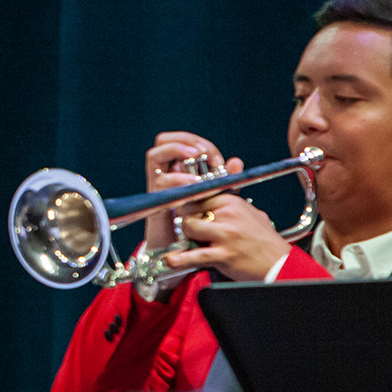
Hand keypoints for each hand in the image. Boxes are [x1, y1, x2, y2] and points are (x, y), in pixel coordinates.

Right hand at [143, 132, 243, 252]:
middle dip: (185, 141)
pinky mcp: (156, 200)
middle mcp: (164, 173)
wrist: (183, 250)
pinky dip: (177, 179)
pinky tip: (194, 185)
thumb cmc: (198, 223)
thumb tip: (236, 161)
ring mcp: (157, 186)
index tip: (216, 159)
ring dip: (178, 152)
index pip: (181, 141)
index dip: (198, 142)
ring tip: (196, 160)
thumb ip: (225, 180)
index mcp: (177, 169)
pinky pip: (160, 182)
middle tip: (203, 153)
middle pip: (163, 140)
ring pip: (155, 155)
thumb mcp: (215, 197)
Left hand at [158, 193, 288, 281]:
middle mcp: (228, 214)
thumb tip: (222, 182)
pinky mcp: (223, 254)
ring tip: (191, 243)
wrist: (279, 263)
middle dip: (185, 221)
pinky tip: (171, 260)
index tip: (185, 211)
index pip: (198, 195)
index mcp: (232, 201)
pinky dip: (180, 259)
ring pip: (189, 228)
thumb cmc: (263, 240)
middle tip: (189, 230)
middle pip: (189, 210)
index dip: (188, 205)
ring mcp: (225, 234)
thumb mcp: (251, 213)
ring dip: (185, 237)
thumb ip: (233, 200)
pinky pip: (194, 255)